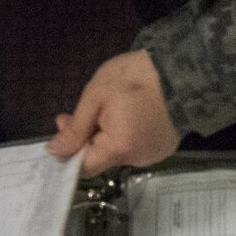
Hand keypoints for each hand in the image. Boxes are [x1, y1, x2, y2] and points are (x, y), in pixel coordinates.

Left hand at [46, 50, 181, 175]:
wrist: (180, 67)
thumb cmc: (134, 76)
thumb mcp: (97, 96)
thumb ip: (76, 128)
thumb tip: (55, 152)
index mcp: (119, 148)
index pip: (84, 168)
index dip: (69, 152)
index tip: (64, 127)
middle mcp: (138, 159)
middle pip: (101, 158)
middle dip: (87, 136)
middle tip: (80, 110)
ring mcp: (154, 155)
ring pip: (118, 152)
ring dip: (107, 135)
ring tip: (108, 107)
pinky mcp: (164, 147)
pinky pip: (135, 146)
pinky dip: (126, 134)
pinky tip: (127, 113)